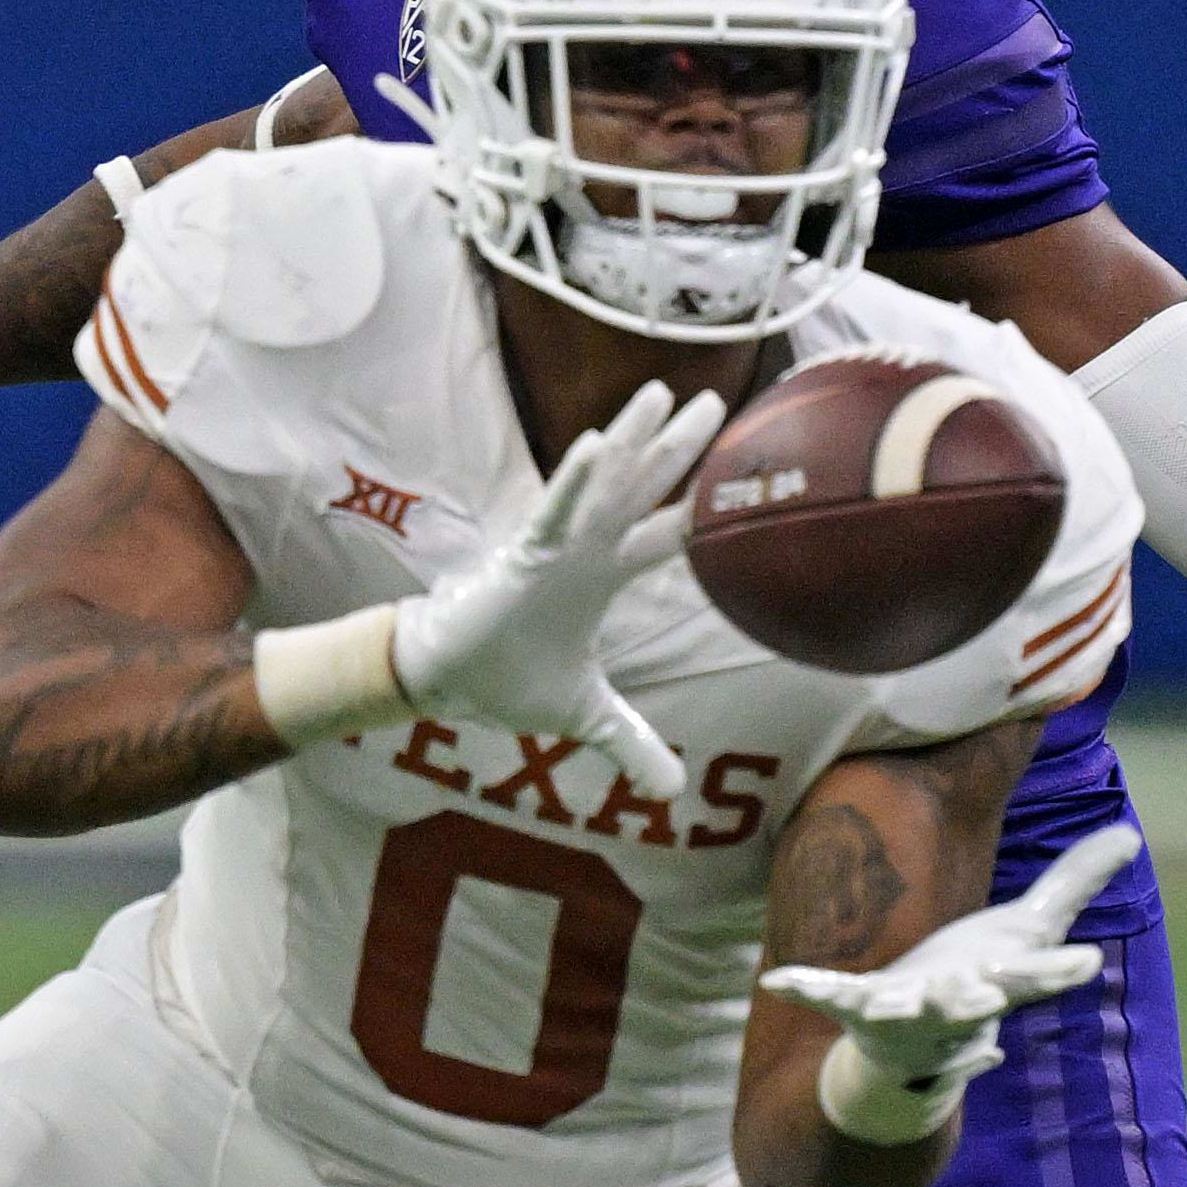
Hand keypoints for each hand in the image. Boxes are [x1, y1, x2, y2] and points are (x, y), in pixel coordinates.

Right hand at [389, 381, 722, 803]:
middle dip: (680, 446)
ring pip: (604, 483)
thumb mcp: (586, 716)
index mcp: (605, 575)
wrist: (447, 681)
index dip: (703, 504)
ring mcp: (558, 548)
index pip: (667, 531)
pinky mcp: (523, 556)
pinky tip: (596, 444)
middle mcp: (588, 550)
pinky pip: (554, 512)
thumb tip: (671, 794)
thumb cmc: (508, 680)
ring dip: (631, 440)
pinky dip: (574, 481)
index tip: (739, 471)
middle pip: (645, 489)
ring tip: (658, 392)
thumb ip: (630, 742)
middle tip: (719, 397)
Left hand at [761, 822, 1137, 1098]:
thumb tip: (1130, 834)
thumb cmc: (977, 982)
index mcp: (1001, 982)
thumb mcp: (1026, 931)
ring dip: (905, 1008)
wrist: (911, 1057)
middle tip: (988, 994)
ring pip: (909, 1011)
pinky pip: (831, 998)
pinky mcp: (859, 1011)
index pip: (1038, 977)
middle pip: (975, 1002)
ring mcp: (906, 1013)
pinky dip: (807, 988)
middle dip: (980, 999)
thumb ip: (1073, 884)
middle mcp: (957, 1003)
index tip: (1085, 964)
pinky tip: (776, 980)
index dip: (1059, 971)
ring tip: (896, 1004)